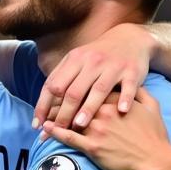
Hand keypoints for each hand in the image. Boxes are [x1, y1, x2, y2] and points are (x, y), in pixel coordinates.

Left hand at [33, 23, 156, 131]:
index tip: (38, 125)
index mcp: (74, 60)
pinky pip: (128, 87)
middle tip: (58, 130)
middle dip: (63, 113)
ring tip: (79, 124)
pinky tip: (121, 111)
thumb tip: (41, 109)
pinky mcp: (132, 71)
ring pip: (98, 90)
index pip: (53, 85)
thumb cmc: (96, 58)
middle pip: (73, 91)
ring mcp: (113, 66)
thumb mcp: (76, 62)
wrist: (129, 39)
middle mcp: (92, 62)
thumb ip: (59, 80)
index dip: (43, 106)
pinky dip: (125, 98)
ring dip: (88, 108)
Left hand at [44, 88, 170, 169]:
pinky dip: (55, 133)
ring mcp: (96, 128)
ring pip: (68, 117)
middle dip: (58, 100)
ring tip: (42, 116)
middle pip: (73, 100)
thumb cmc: (155, 135)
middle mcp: (102, 110)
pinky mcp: (92, 147)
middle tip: (47, 102)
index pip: (87, 88)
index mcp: (114, 99)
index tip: (63, 90)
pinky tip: (46, 129)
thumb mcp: (152, 106)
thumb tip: (131, 85)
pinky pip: (68, 137)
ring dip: (53, 116)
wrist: (156, 161)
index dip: (73, 88)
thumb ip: (139, 92)